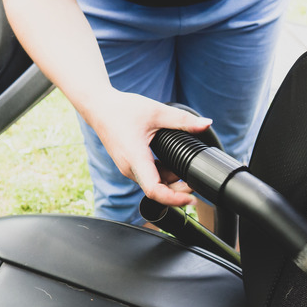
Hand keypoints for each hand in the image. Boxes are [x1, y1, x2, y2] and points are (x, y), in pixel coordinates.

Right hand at [80, 89, 212, 206]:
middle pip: (157, 190)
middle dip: (178, 191)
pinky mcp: (130, 166)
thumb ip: (183, 120)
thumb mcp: (157, 111)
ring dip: (171, 182)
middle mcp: (130, 168)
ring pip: (153, 184)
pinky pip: (148, 177)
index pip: (154, 190)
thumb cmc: (122, 109)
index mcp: (135, 158)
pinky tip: (173, 164)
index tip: (191, 198)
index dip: (174, 199)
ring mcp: (129, 168)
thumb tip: (206, 124)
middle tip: (195, 182)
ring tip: (187, 170)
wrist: (99, 108)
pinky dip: (163, 175)